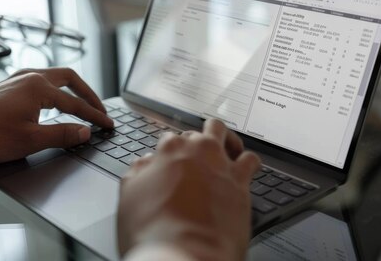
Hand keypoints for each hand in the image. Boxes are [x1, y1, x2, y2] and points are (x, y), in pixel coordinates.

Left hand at [0, 68, 112, 163]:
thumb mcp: (31, 140)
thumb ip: (62, 134)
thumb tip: (85, 132)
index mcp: (38, 87)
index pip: (75, 103)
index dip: (94, 116)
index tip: (107, 125)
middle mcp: (29, 77)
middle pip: (69, 79)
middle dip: (87, 94)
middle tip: (99, 110)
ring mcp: (17, 79)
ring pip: (54, 77)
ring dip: (71, 90)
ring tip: (82, 105)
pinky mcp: (7, 86)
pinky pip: (40, 81)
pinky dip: (55, 91)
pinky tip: (53, 103)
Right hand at [117, 119, 260, 260]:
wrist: (183, 254)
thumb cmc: (152, 232)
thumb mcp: (129, 197)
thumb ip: (137, 173)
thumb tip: (145, 164)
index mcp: (168, 150)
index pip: (170, 139)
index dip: (169, 152)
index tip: (169, 163)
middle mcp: (197, 150)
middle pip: (199, 132)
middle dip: (197, 141)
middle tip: (195, 157)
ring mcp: (220, 163)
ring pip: (226, 135)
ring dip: (225, 140)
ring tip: (224, 149)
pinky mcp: (241, 181)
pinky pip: (251, 159)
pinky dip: (248, 161)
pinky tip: (244, 169)